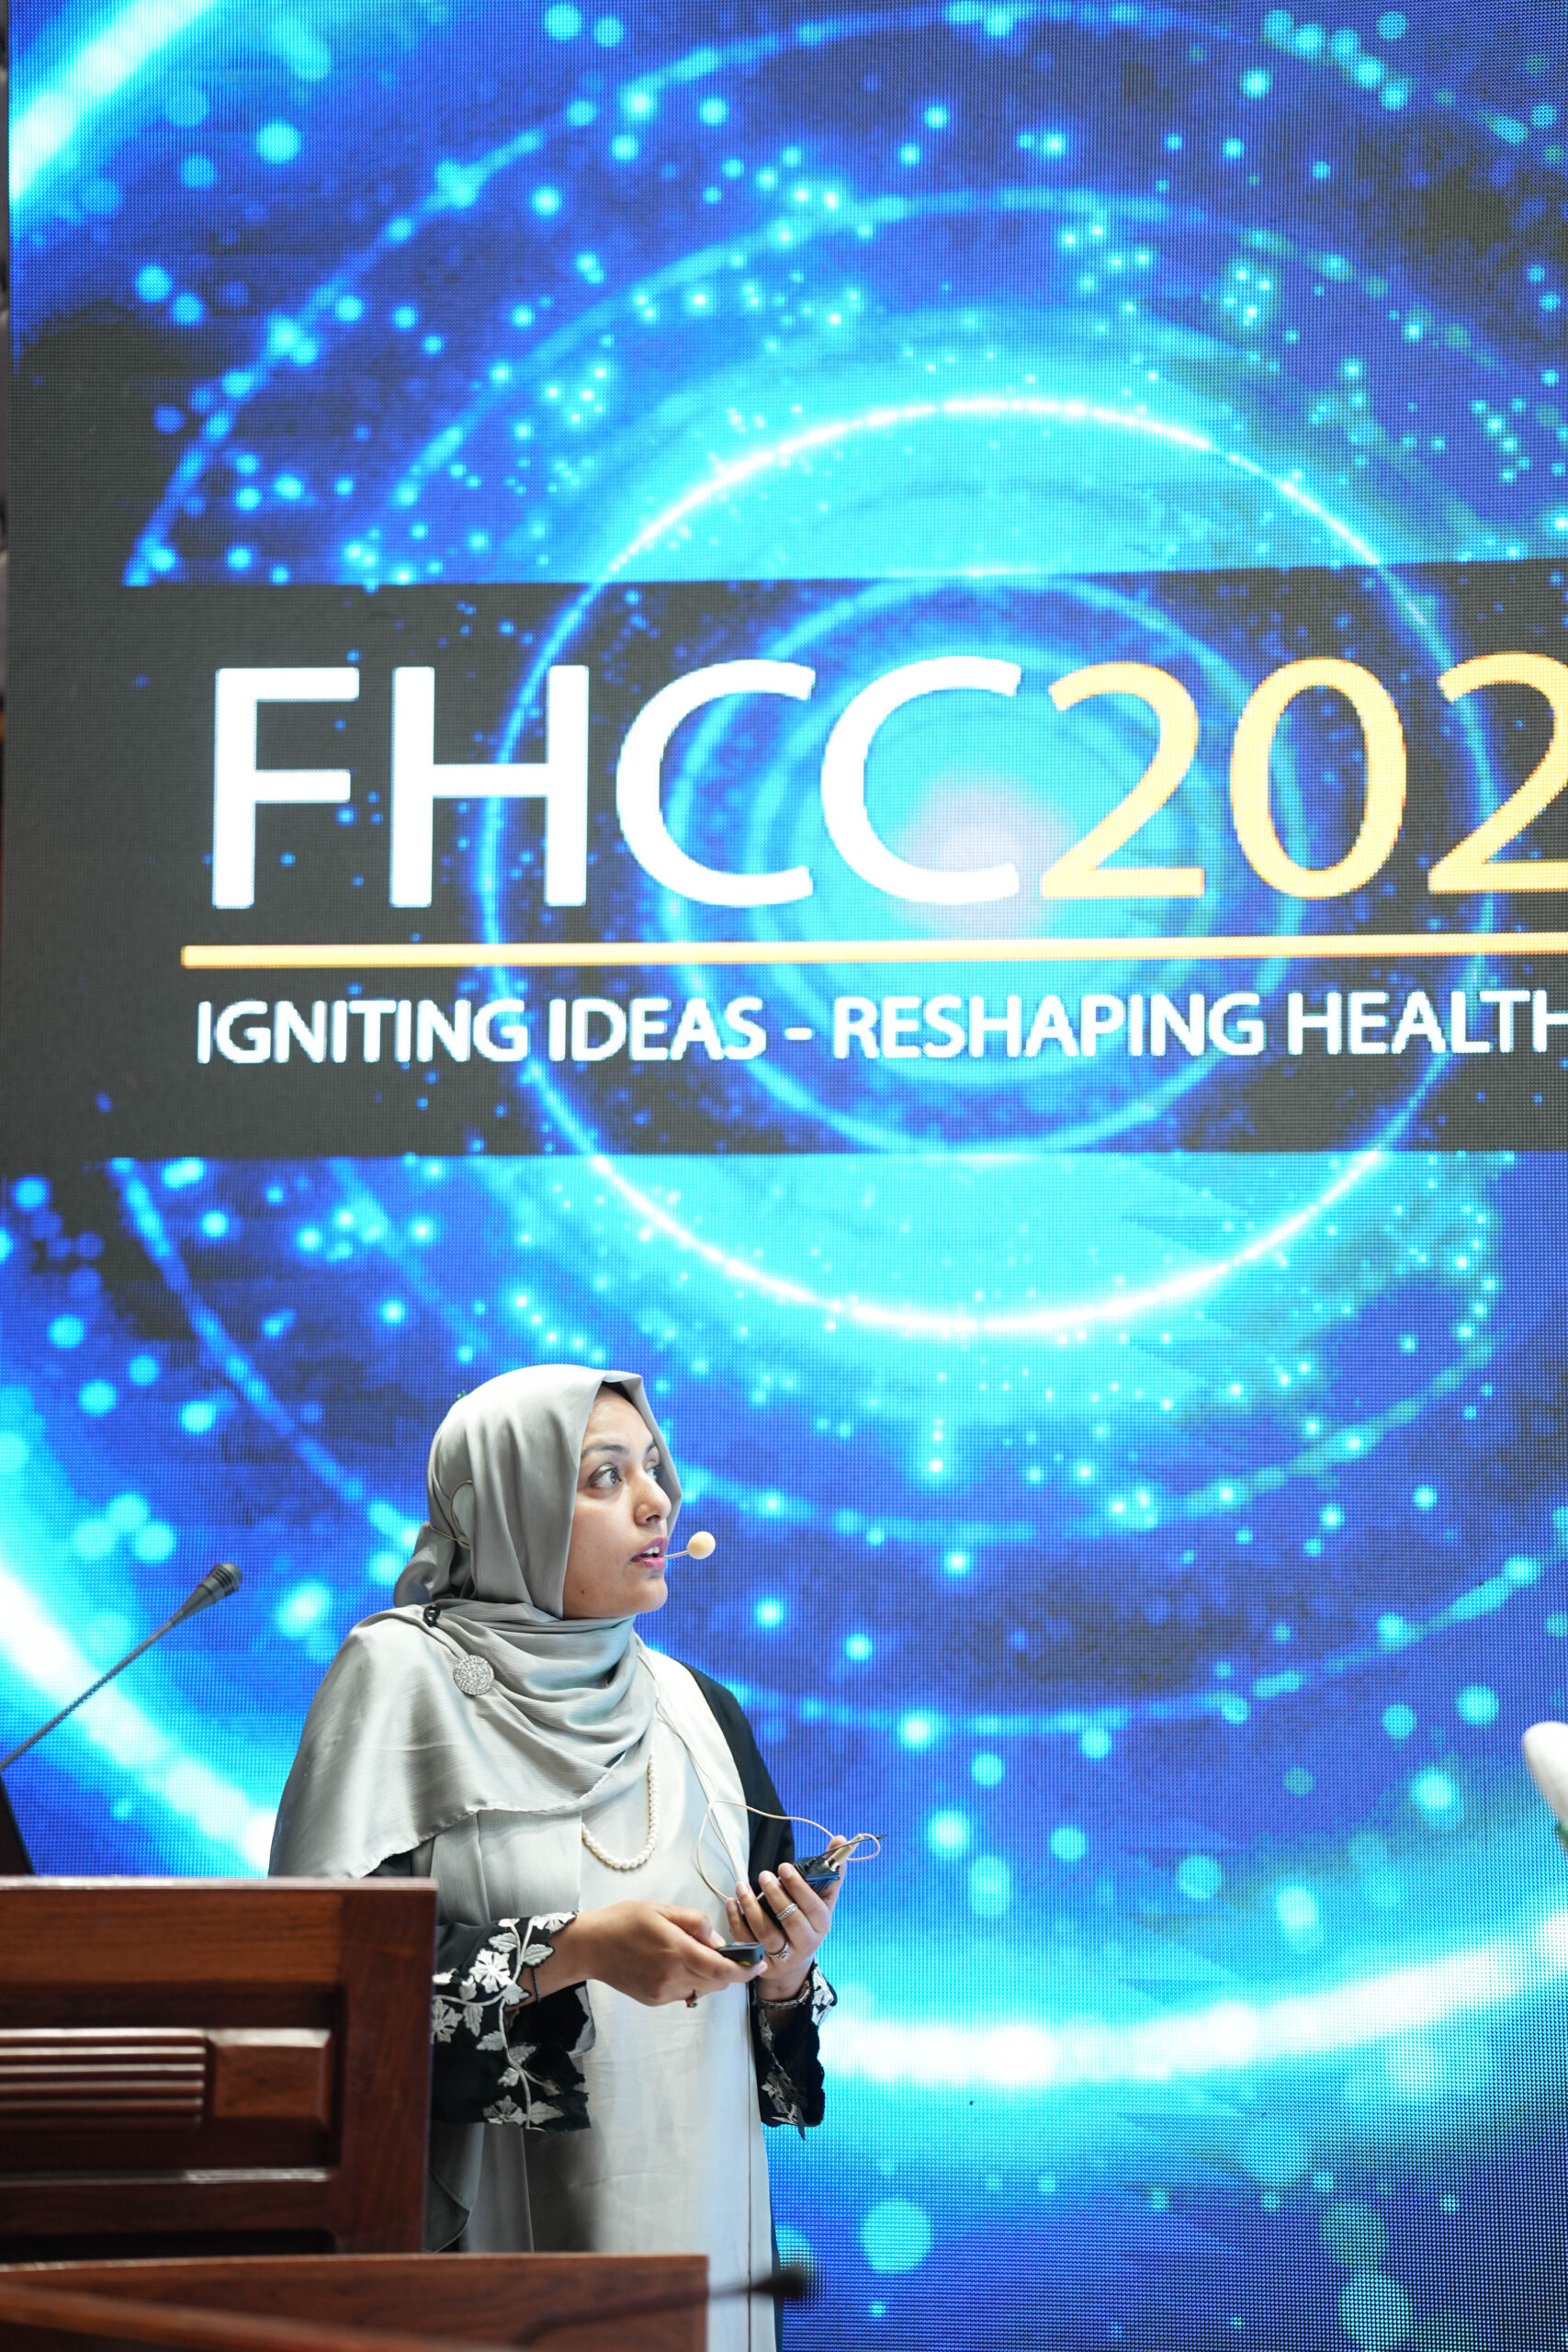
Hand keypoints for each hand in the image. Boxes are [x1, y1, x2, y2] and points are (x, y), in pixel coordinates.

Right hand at [551, 1901, 764, 2008]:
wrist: (590, 1947)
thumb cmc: (624, 1920)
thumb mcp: (661, 1909)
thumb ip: (694, 1923)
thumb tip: (717, 1940)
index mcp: (677, 1952)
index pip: (721, 1969)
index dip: (745, 1969)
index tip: (760, 1963)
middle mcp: (673, 1977)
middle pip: (717, 1983)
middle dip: (729, 1970)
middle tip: (727, 1952)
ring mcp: (663, 1993)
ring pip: (702, 1989)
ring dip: (709, 1975)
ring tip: (693, 1953)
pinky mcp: (654, 2001)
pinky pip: (684, 1993)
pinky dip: (690, 1980)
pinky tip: (674, 1963)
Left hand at [727, 1841, 847, 2006]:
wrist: (794, 1959)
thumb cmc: (808, 1919)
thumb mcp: (821, 1898)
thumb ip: (829, 1869)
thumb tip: (840, 1838)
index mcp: (822, 1924)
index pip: (812, 1906)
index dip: (797, 1887)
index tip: (782, 1867)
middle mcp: (806, 1943)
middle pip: (790, 1920)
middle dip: (775, 1895)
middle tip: (763, 1875)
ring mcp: (784, 1957)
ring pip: (766, 1933)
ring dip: (751, 1907)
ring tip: (741, 1886)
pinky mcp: (763, 1965)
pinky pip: (747, 1944)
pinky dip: (737, 1922)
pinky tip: (731, 1903)